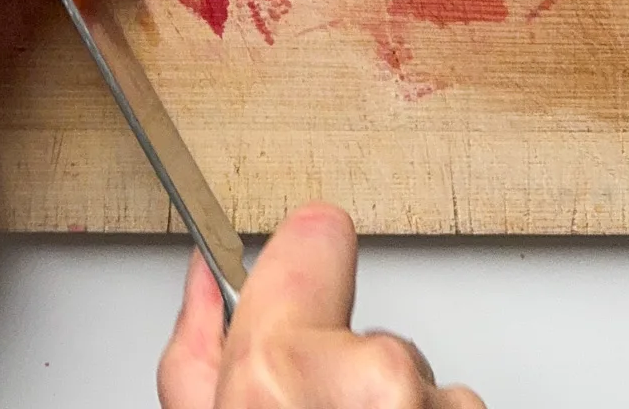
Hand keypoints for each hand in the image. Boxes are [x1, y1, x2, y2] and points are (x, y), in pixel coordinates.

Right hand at [159, 203, 485, 408]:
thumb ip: (199, 356)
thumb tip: (201, 284)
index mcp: (278, 370)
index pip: (318, 236)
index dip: (306, 268)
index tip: (305, 273)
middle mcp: (371, 379)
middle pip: (375, 333)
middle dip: (351, 373)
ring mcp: (429, 405)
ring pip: (421, 381)